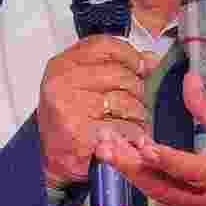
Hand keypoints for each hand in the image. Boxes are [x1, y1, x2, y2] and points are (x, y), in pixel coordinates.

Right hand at [38, 36, 157, 188]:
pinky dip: (133, 135)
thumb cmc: (72, 120)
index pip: (106, 46)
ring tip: (130, 123)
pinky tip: (129, 138)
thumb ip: (117, 67)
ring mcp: (70, 106)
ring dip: (138, 116)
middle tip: (134, 105)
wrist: (55, 160)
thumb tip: (150, 59)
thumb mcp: (87, 84)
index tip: (141, 67)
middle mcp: (63, 81)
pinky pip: (124, 127)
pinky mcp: (80, 132)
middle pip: (122, 75)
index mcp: (64, 65)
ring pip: (127, 102)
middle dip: (137, 92)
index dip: (130, 55)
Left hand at [95, 71, 205, 205]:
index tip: (143, 146)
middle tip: (105, 146)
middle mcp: (205, 203)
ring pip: (156, 196)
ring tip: (110, 152)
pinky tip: (133, 168)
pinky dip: (148, 185)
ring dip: (133, 174)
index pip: (189, 169)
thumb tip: (189, 80)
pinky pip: (162, 204)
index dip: (165, 159)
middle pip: (161, 186)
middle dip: (130, 165)